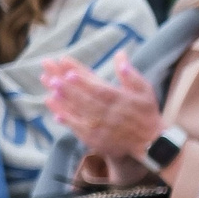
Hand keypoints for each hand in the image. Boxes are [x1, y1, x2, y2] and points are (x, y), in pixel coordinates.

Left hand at [44, 56, 165, 162]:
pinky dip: (65, 117)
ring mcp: (99, 126)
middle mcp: (107, 113)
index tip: (68, 68)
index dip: (83, 79)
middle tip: (49, 72)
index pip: (98, 87)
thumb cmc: (146, 112)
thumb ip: (131, 74)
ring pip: (77, 110)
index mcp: (120, 100)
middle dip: (65, 84)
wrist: (150, 143)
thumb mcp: (145, 91)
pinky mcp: (93, 137)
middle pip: (83, 97)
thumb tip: (120, 54)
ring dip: (61, 97)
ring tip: (48, 84)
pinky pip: (76, 126)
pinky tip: (53, 107)